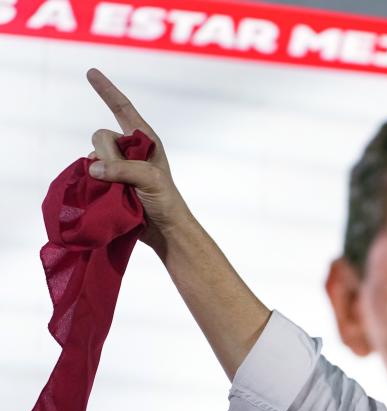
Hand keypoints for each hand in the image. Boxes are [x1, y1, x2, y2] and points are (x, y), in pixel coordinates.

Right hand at [85, 68, 192, 251]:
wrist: (164, 229)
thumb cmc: (165, 201)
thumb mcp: (151, 180)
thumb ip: (123, 169)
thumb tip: (93, 167)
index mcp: (144, 140)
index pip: (122, 108)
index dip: (106, 90)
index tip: (90, 72)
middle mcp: (128, 148)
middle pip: (100, 136)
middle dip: (106, 155)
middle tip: (126, 180)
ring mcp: (116, 165)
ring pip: (92, 156)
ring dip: (99, 172)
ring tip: (121, 192)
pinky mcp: (108, 181)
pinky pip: (87, 173)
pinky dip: (90, 181)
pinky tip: (103, 194)